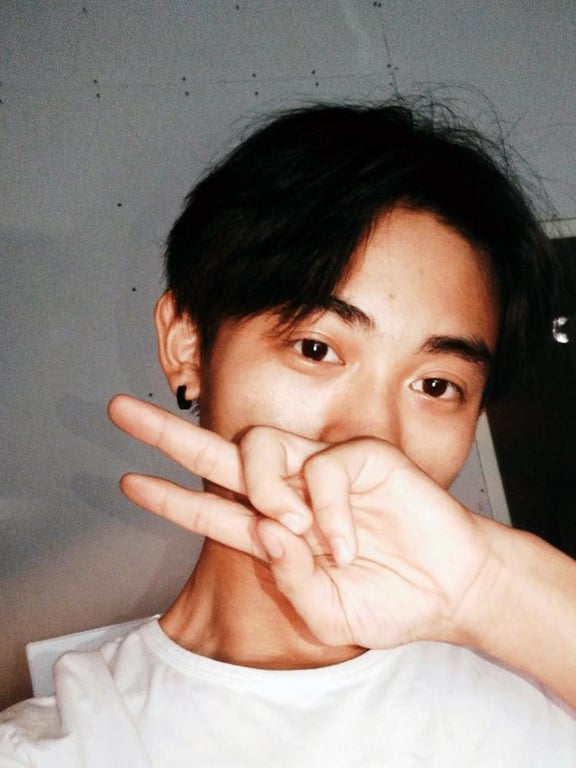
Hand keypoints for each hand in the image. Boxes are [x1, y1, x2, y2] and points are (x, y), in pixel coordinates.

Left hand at [109, 395, 500, 650]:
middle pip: (220, 454)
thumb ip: (289, 579)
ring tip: (294, 527)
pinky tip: (349, 542)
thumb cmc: (390, 599)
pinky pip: (324, 469)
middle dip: (167, 434)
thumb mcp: (326, 612)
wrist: (451, 588)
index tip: (129, 483)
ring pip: (260, 444)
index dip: (171, 499)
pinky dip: (329, 511)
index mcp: (278, 530)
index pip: (214, 509)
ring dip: (263, 487)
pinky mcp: (361, 457)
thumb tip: (267, 531)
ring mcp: (323, 471)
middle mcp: (292, 493)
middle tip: (118, 411)